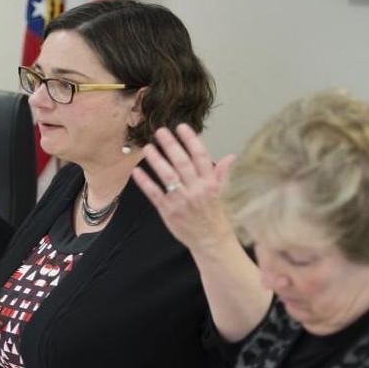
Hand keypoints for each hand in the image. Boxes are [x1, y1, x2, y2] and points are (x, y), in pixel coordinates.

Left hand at [133, 124, 237, 253]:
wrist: (210, 240)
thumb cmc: (214, 215)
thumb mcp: (221, 192)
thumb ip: (222, 173)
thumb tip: (231, 157)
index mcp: (209, 183)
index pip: (200, 157)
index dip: (190, 140)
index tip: (181, 127)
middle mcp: (196, 190)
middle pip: (181, 163)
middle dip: (170, 145)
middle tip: (160, 131)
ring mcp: (181, 201)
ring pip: (167, 176)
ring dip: (156, 160)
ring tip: (147, 147)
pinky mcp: (168, 211)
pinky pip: (155, 194)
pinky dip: (145, 182)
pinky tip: (137, 171)